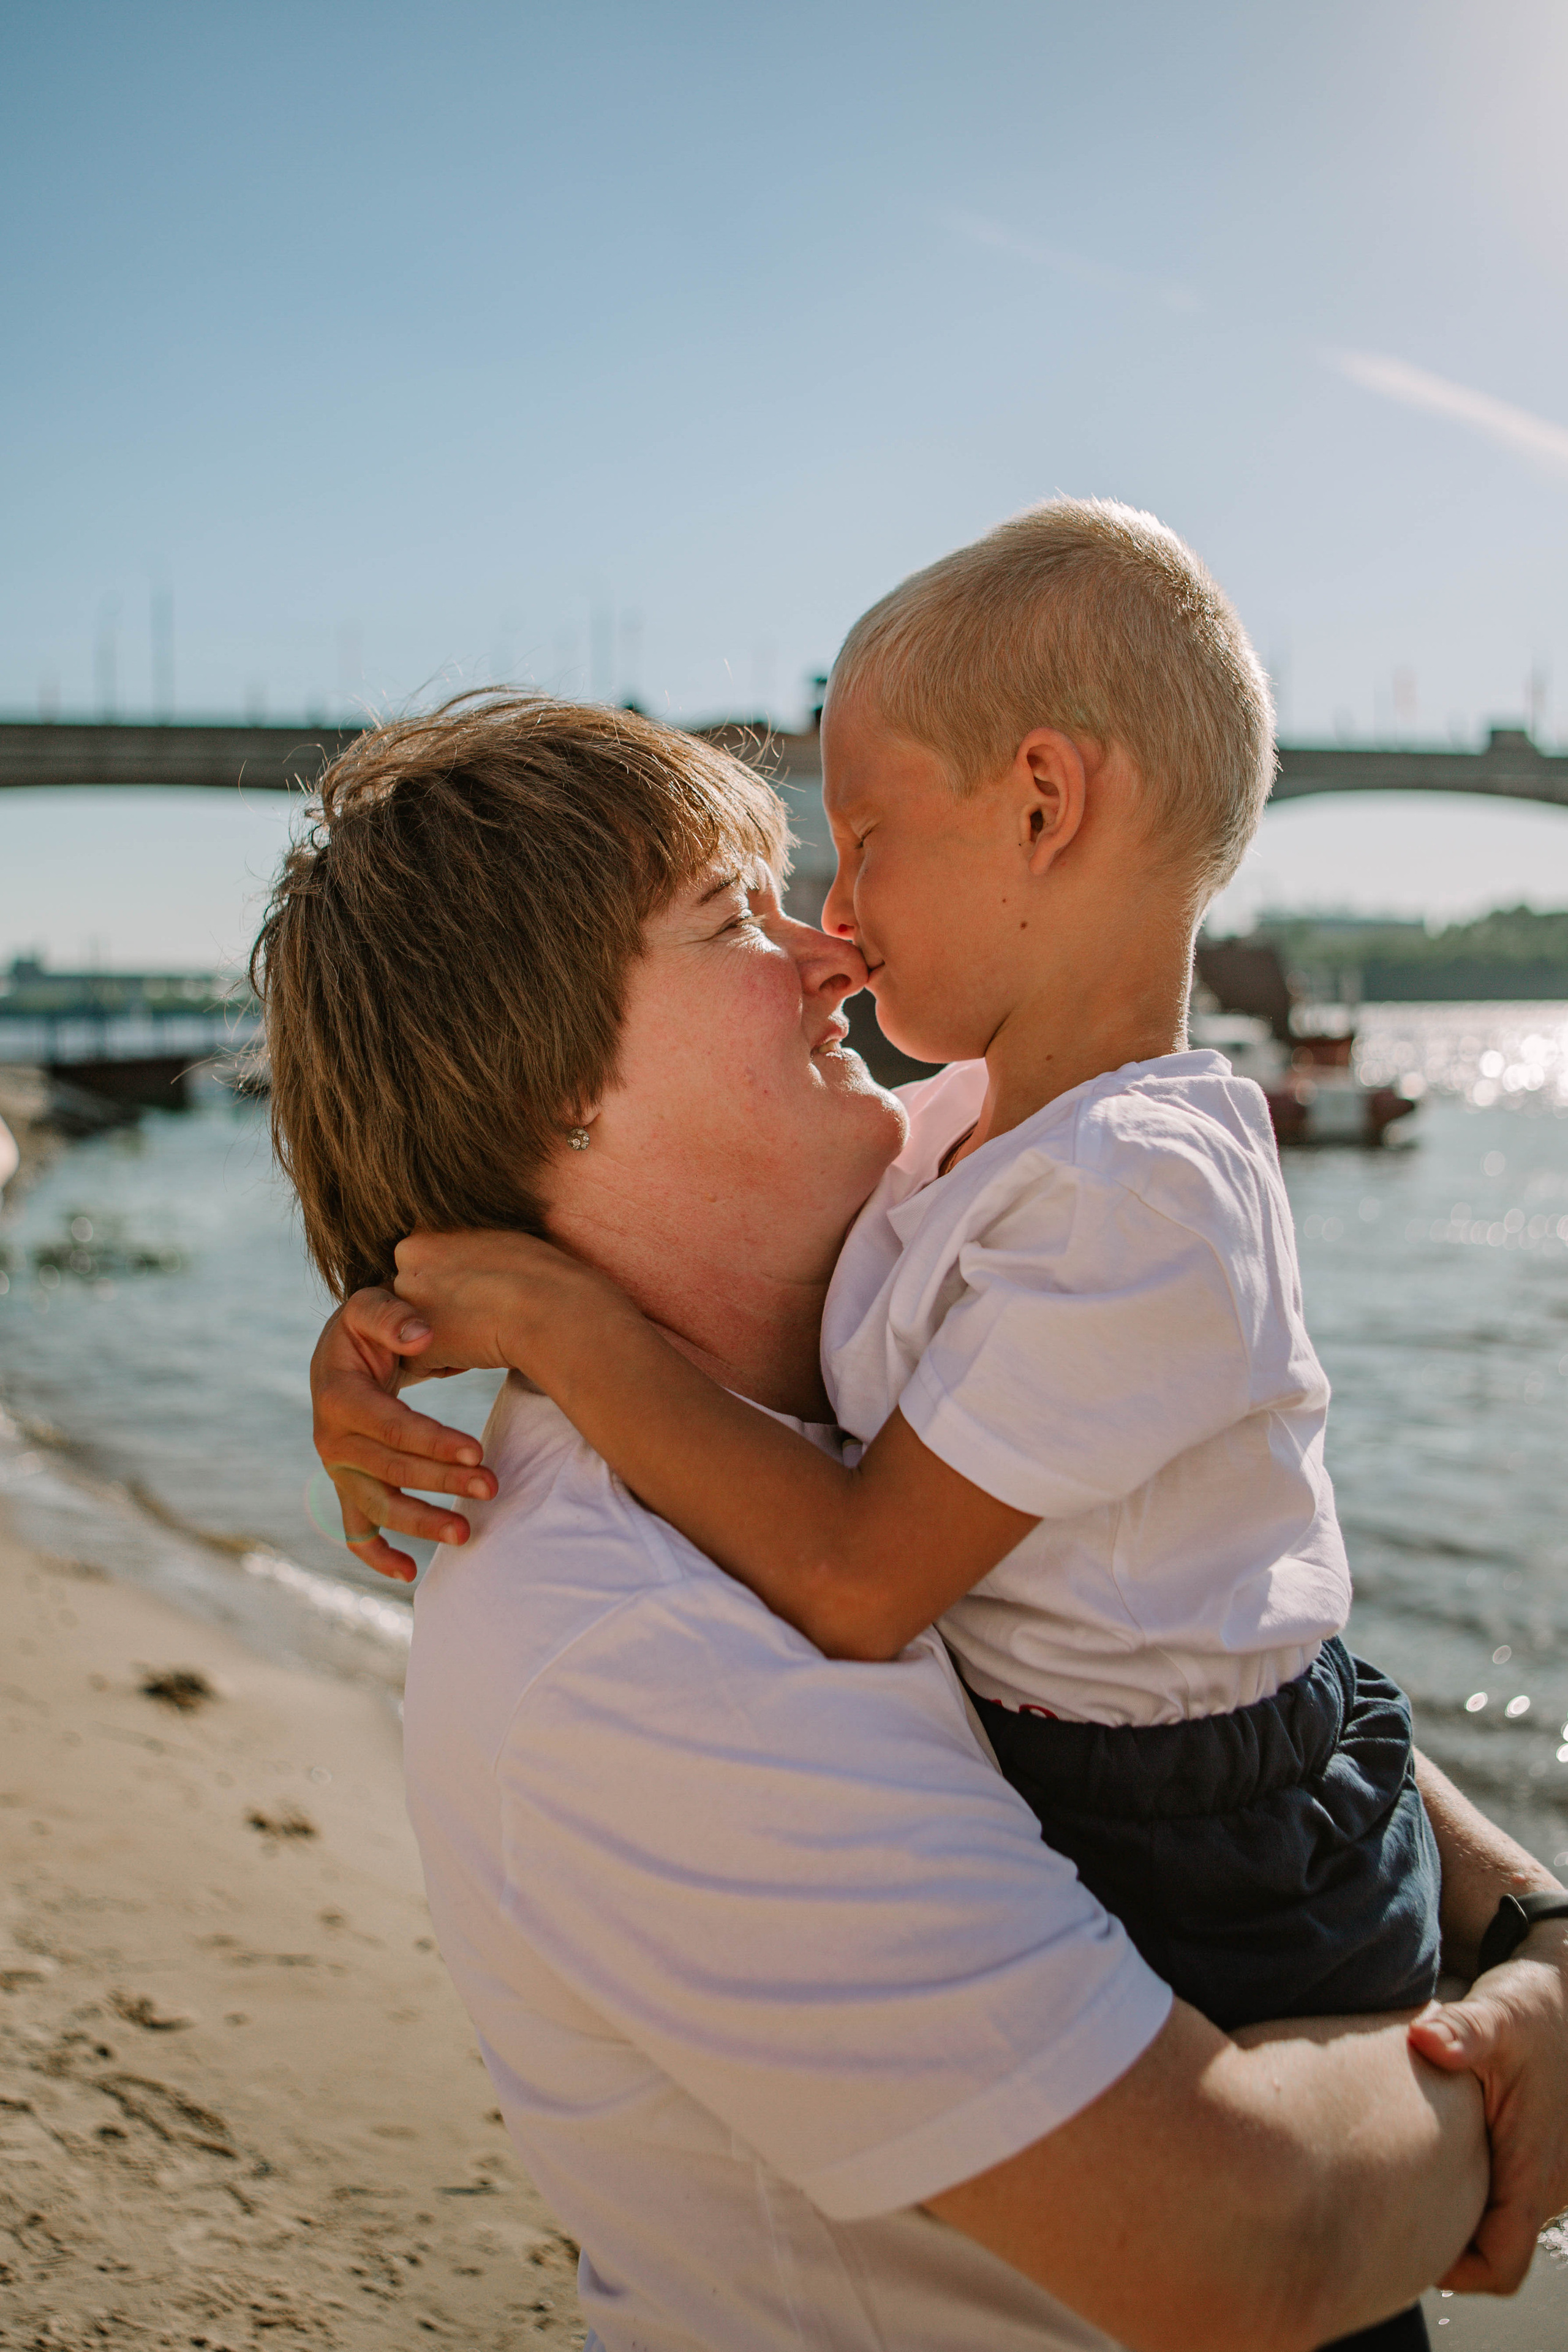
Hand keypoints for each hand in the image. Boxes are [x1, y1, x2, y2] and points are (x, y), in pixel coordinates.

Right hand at [310, 1287, 498, 1583]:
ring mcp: (338, 1469)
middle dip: (441, 1482)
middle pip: (391, 1470)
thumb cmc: (366, 1326)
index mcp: (337, 1396)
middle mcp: (332, 1440)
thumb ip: (394, 1315)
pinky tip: (407, 1573)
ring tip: (466, 1533)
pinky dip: (375, 1554)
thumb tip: (422, 1334)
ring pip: (378, 1506)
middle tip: (491, 1486)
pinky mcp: (347, 1486)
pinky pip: (355, 1530)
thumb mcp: (370, 1304)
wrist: (342, 1350)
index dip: (432, 1441)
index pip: (390, 1426)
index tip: (477, 1451)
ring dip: (420, 1524)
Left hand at [392, 1227, 632, 1383]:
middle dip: (447, 1310)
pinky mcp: (407, 1339)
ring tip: (485, 1327)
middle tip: (487, 1309)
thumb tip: (470, 1268)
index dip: (461, 1284)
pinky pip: (423, 1363)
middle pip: (420, 1296)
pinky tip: (477, 1347)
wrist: (547, 1305)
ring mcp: (404, 1296)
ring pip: (418, 1330)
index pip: (431, 1267)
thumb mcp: (497, 1239)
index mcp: (429, 1228)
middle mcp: (407, 1255)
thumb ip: (469, 1249)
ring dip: (448, 1336)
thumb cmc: (539, 1273)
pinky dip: (449, 1364)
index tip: (490, 1286)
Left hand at [1408, 1922, 1567, 2292]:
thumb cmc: (1533, 2005)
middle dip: (1448, 2242)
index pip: (1502, 2263)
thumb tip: (1426, 2040)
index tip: (1407, 2246)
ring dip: (1461, 2209)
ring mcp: (1549, 2172)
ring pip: (1500, 2220)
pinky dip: (1474, 2186)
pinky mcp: (1541, 2153)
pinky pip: (1506, 2192)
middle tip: (1388, 2208)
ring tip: (1407, 2176)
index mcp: (1535, 2170)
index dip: (1457, 2271)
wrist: (1566, 1990)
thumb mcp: (1498, 2012)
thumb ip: (1463, 2031)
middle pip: (1496, 2249)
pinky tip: (1435, 2151)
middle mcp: (1550, 2183)